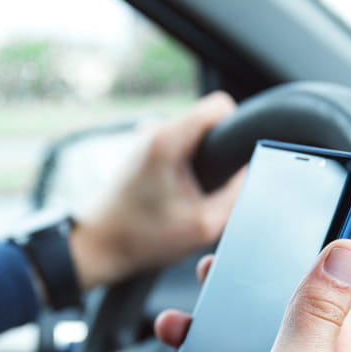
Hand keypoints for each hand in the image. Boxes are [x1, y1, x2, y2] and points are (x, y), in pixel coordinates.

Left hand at [68, 91, 244, 289]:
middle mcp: (155, 129)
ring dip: (200, 163)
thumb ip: (237, 195)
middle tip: (207, 190)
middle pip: (208, 122)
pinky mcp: (142, 150)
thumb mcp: (204, 225)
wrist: (99, 246)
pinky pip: (179, 148)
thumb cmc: (142, 238)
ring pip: (194, 136)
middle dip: (218, 154)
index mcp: (168, 139)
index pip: (220, 105)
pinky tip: (175, 196)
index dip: (237, 127)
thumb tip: (251, 171)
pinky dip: (185, 168)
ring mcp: (145, 138)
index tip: (236, 158)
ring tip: (188, 196)